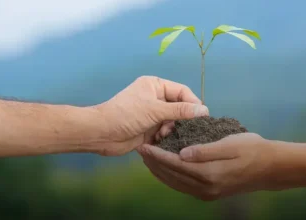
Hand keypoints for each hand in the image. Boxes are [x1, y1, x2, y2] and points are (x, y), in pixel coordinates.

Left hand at [90, 76, 208, 155]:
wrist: (102, 133)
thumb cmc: (126, 115)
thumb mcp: (154, 109)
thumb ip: (180, 110)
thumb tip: (204, 110)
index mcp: (156, 85)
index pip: (182, 91)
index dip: (193, 103)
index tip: (203, 117)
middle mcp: (155, 98)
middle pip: (179, 107)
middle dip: (181, 118)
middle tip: (183, 128)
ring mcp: (153, 114)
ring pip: (174, 121)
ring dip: (172, 129)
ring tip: (164, 134)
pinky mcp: (150, 129)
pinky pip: (166, 132)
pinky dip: (166, 136)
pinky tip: (159, 140)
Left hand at [137, 133, 275, 200]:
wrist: (271, 168)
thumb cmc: (253, 149)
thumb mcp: (230, 144)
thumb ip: (205, 150)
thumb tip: (181, 153)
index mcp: (209, 174)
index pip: (175, 164)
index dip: (158, 155)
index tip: (145, 146)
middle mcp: (205, 188)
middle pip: (172, 176)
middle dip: (154, 163)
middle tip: (141, 151)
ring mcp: (207, 193)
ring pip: (176, 183)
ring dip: (160, 172)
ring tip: (148, 159)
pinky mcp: (210, 193)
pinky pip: (183, 186)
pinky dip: (171, 177)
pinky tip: (165, 169)